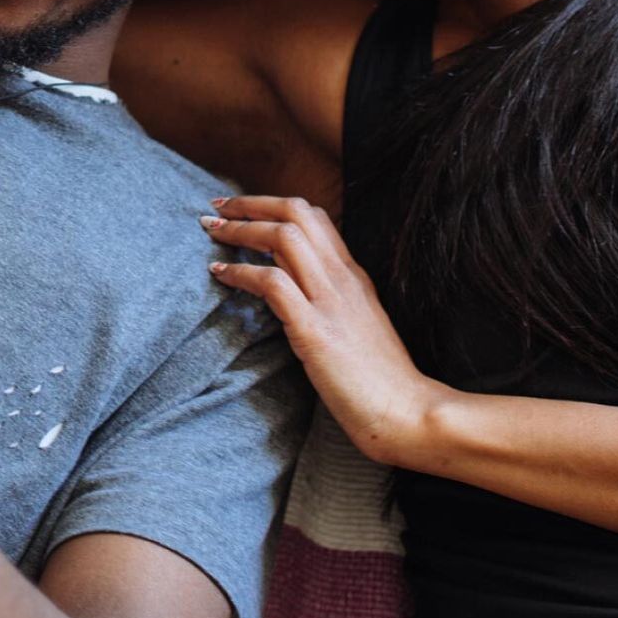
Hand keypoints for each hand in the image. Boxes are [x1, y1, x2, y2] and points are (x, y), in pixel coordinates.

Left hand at [203, 194, 451, 466]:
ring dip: (241, 228)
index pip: (315, 217)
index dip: (274, 205)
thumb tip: (295, 286)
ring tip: (211, 230)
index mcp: (353, 275)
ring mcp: (330, 301)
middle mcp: (343, 278)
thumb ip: (332, 300)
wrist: (406, 413)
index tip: (243, 208)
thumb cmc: (381, 380)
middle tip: (218, 206)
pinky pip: (272, 282)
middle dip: (252, 203)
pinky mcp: (314, 330)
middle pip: (296, 213)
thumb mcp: (358, 324)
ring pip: (283, 237)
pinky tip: (219, 272)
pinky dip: (240, 271)